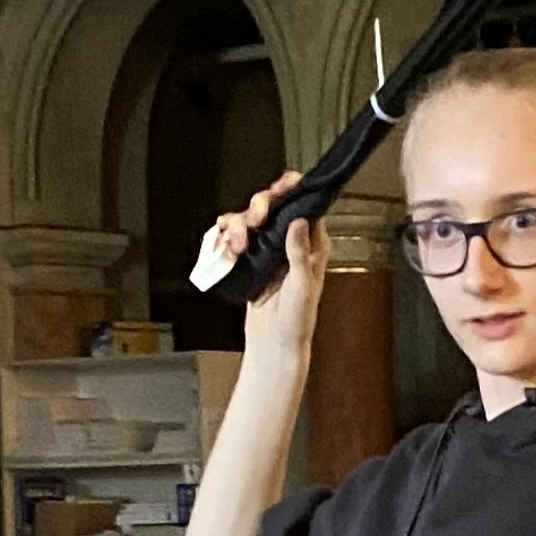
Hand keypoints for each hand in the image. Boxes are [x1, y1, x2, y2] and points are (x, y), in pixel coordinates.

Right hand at [200, 169, 328, 350]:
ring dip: (237, 226)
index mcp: (311, 245)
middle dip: (257, 208)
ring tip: (235, 247)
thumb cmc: (296, 322)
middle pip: (271, 205)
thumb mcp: (302, 286)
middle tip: (253, 221)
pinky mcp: (249, 260)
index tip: (278, 189)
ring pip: (248, 219)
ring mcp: (268, 250)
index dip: (290, 190)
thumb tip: (299, 221)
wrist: (274, 346)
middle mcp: (290, 242)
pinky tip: (224, 249)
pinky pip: (233, 237)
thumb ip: (299, 253)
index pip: (304, 205)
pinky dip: (224, 238)